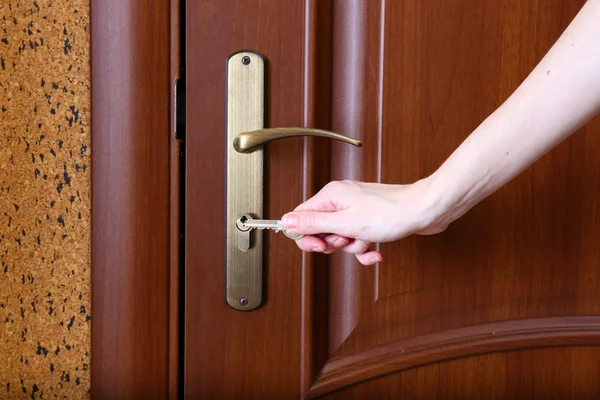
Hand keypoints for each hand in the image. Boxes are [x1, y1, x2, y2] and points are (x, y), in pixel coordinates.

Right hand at [281, 179, 448, 265]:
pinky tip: (376, 252)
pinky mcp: (370, 220)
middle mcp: (341, 200)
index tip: (319, 247)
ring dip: (353, 247)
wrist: (425, 211)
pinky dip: (365, 248)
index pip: (301, 218)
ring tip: (366, 241)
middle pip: (321, 230)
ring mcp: (356, 210)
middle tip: (347, 241)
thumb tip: (285, 220)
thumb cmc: (390, 213)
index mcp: (331, 197)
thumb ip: (313, 223)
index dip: (306, 237)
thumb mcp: (345, 223)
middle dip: (334, 243)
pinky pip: (357, 239)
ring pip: (340, 237)